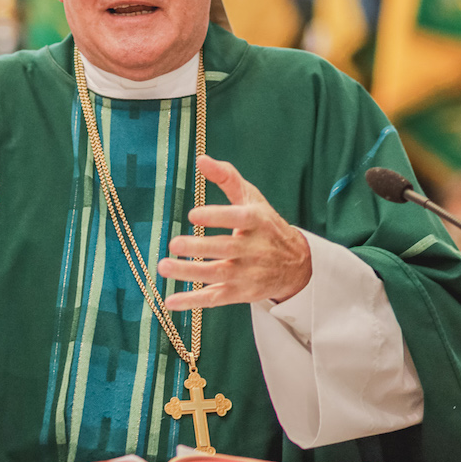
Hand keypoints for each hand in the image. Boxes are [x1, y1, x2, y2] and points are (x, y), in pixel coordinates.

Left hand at [158, 153, 311, 308]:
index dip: (217, 217)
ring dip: (189, 273)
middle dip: (199, 248)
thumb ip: (226, 177)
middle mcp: (254, 249)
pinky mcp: (240, 293)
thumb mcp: (252, 198)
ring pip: (217, 275)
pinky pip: (215, 299)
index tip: (193, 213)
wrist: (296, 264)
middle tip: (173, 243)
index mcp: (257, 222)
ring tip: (164, 266)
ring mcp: (247, 274)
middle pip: (225, 249)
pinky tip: (170, 301)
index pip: (238, 219)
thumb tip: (200, 159)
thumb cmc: (265, 224)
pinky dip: (192, 301)